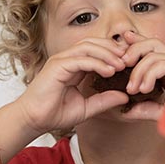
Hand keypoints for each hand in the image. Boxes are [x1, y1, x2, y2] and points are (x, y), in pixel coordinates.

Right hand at [14, 38, 129, 133]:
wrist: (34, 120)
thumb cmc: (55, 113)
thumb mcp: (87, 108)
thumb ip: (104, 101)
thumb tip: (125, 97)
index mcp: (75, 66)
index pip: (97, 50)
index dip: (114, 53)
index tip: (130, 63)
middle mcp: (68, 59)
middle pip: (94, 43)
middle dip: (114, 49)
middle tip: (130, 60)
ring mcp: (61, 60)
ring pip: (88, 47)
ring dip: (107, 54)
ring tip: (122, 65)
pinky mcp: (57, 65)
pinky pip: (81, 59)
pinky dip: (96, 63)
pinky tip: (109, 71)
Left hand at [118, 30, 164, 120]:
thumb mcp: (159, 112)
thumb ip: (143, 109)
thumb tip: (125, 111)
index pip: (150, 48)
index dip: (135, 42)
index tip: (121, 43)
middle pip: (150, 43)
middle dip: (132, 51)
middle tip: (120, 67)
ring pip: (152, 54)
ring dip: (138, 71)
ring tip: (133, 89)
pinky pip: (160, 64)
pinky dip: (148, 76)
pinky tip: (144, 89)